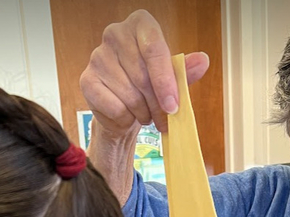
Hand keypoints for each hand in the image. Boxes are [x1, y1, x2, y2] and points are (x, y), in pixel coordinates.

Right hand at [79, 10, 209, 137]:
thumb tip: (202, 61)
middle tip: (164, 119)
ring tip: (145, 114)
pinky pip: (114, 107)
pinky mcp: (87, 80)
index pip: (154, 50)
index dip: (165, 82)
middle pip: (142, 76)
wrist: (122, 107)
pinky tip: (126, 115)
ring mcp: (98, 56)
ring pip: (129, 96)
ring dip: (142, 113)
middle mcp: (115, 34)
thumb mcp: (171, 77)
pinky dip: (125, 119)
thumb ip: (184, 70)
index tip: (173, 106)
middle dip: (157, 105)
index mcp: (140, 24)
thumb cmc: (148, 87)